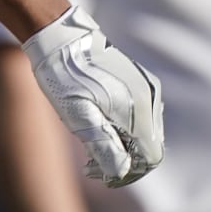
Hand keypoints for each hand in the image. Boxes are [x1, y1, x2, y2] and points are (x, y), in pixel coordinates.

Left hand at [22, 7, 163, 186]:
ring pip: (146, 130)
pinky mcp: (139, 80)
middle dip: (125, 159)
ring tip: (91, 147)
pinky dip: (125, 127)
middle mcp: (150, 98)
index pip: (151, 156)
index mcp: (139, 109)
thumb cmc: (64, 77)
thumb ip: (103, 145)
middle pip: (150, 145)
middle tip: (92, 166)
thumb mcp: (78, 115)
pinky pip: (141, 113)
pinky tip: (99, 127)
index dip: (130, 171)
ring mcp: (146, 87)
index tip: (102, 175)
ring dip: (125, 144)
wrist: (59, 37)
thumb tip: (121, 173)